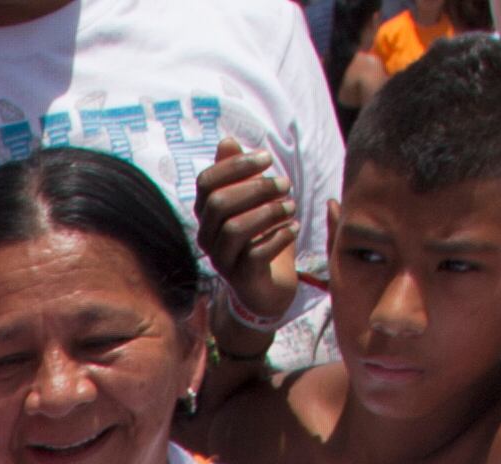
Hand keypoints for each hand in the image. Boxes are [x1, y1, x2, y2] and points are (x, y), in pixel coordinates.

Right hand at [196, 143, 303, 330]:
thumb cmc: (259, 237)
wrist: (266, 286)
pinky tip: (294, 228)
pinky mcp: (240, 278)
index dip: (235, 166)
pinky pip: (255, 255)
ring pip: (234, 229)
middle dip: (256, 188)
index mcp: (206, 215)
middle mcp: (207, 237)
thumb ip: (238, 174)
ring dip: (268, 212)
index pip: (206, 183)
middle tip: (286, 184)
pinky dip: (279, 237)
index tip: (268, 159)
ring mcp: (221, 259)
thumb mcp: (251, 202)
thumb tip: (227, 141)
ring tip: (291, 206)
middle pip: (219, 204)